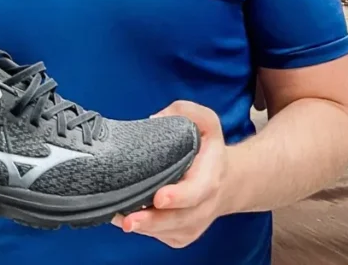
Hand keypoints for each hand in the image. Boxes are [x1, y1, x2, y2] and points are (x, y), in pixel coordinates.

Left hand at [111, 101, 230, 248]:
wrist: (228, 181)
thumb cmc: (209, 149)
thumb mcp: (206, 121)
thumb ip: (185, 111)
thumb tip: (154, 120)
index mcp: (211, 178)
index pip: (196, 192)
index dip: (178, 196)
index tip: (159, 197)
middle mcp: (204, 205)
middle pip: (178, 220)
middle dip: (152, 221)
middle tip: (129, 220)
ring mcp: (194, 224)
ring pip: (167, 231)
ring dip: (143, 227)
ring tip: (119, 218)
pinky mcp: (183, 235)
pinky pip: (161, 236)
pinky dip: (144, 230)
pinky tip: (128, 218)